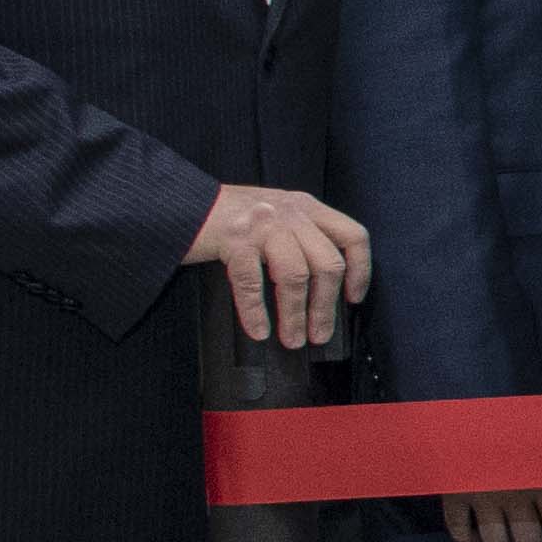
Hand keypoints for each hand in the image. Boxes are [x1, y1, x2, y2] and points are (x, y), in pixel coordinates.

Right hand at [187, 182, 369, 350]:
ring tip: (293, 339)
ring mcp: (262, 224)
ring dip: (296, 315)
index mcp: (306, 207)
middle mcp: (290, 212)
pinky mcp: (233, 238)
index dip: (360, 270)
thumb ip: (301, 239)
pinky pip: (252, 283)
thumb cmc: (230, 218)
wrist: (181, 202)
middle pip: (327, 263)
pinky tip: (259, 330)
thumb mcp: (277, 216)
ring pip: (295, 276)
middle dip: (325, 306)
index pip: (352, 236)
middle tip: (320, 335)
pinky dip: (256, 312)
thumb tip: (321, 295)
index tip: (353, 299)